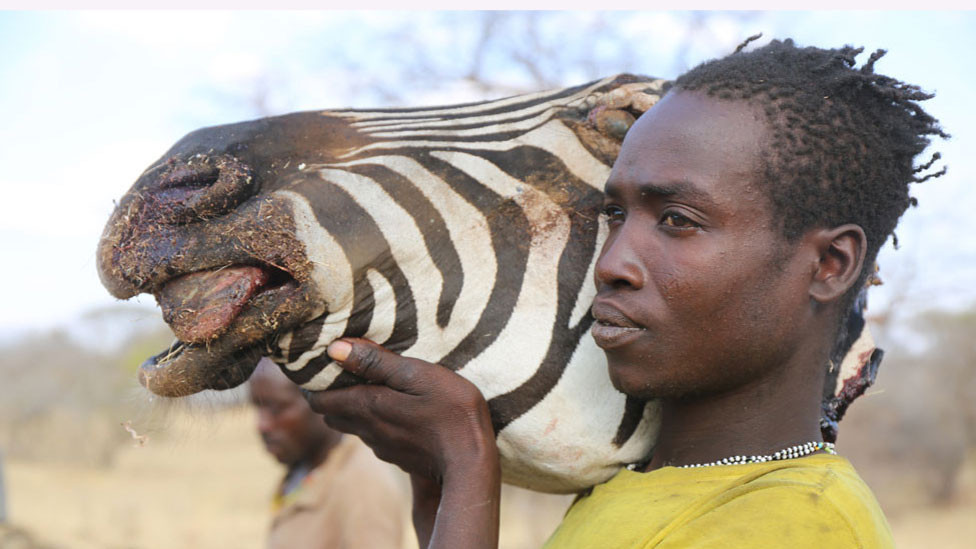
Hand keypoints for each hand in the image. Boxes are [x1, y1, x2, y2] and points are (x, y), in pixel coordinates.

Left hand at [304, 338, 499, 548]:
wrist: (471, 462)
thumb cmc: (450, 411)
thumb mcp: (417, 375)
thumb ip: (375, 362)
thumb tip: (334, 349)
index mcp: (366, 406)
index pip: (319, 399)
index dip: (314, 382)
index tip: (321, 365)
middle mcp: (367, 430)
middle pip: (331, 414)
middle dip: (329, 394)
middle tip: (341, 373)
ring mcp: (382, 446)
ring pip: (352, 426)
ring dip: (351, 409)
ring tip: (366, 388)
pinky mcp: (398, 456)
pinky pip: (374, 436)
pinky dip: (373, 422)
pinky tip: (393, 411)